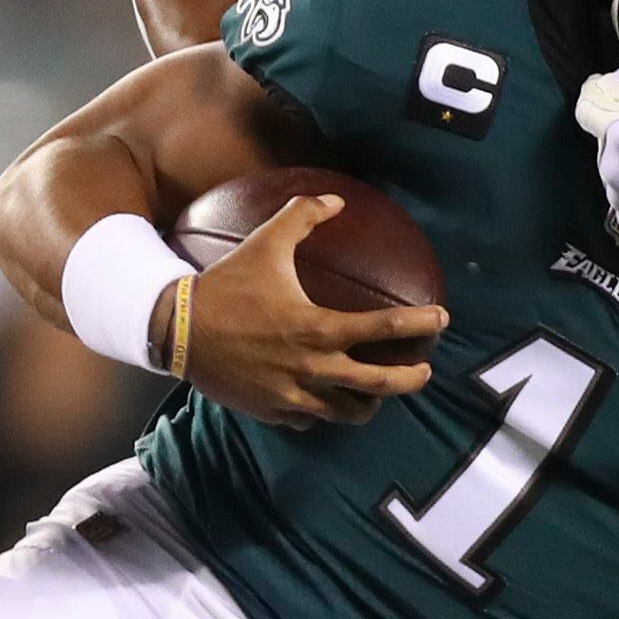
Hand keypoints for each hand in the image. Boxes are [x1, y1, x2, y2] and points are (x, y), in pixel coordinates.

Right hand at [167, 193, 445, 427]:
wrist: (176, 330)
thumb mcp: (265, 242)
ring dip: (368, 403)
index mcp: (318, 328)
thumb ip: (304, 215)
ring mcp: (293, 396)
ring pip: (347, 413)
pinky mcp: (273, 411)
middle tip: (423, 370)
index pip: (384, 329)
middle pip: (379, 385)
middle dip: (410, 380)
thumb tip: (338, 200)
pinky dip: (323, 410)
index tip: (442, 319)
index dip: (421, 324)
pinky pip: (311, 419)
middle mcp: (312, 368)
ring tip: (377, 394)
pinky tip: (326, 399)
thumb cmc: (226, 285)